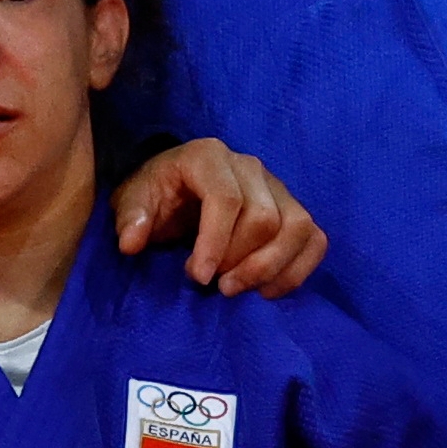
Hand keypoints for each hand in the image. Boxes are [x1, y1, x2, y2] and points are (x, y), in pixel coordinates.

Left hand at [113, 139, 325, 296]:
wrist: (177, 194)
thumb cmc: (156, 197)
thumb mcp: (132, 201)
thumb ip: (131, 217)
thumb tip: (132, 241)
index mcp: (207, 156)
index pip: (226, 199)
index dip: (216, 243)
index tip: (199, 277)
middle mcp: (250, 166)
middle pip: (264, 218)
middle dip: (240, 261)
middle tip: (215, 286)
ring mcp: (278, 187)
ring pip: (297, 228)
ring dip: (271, 268)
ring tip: (238, 290)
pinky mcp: (294, 210)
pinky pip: (315, 239)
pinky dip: (297, 270)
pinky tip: (267, 290)